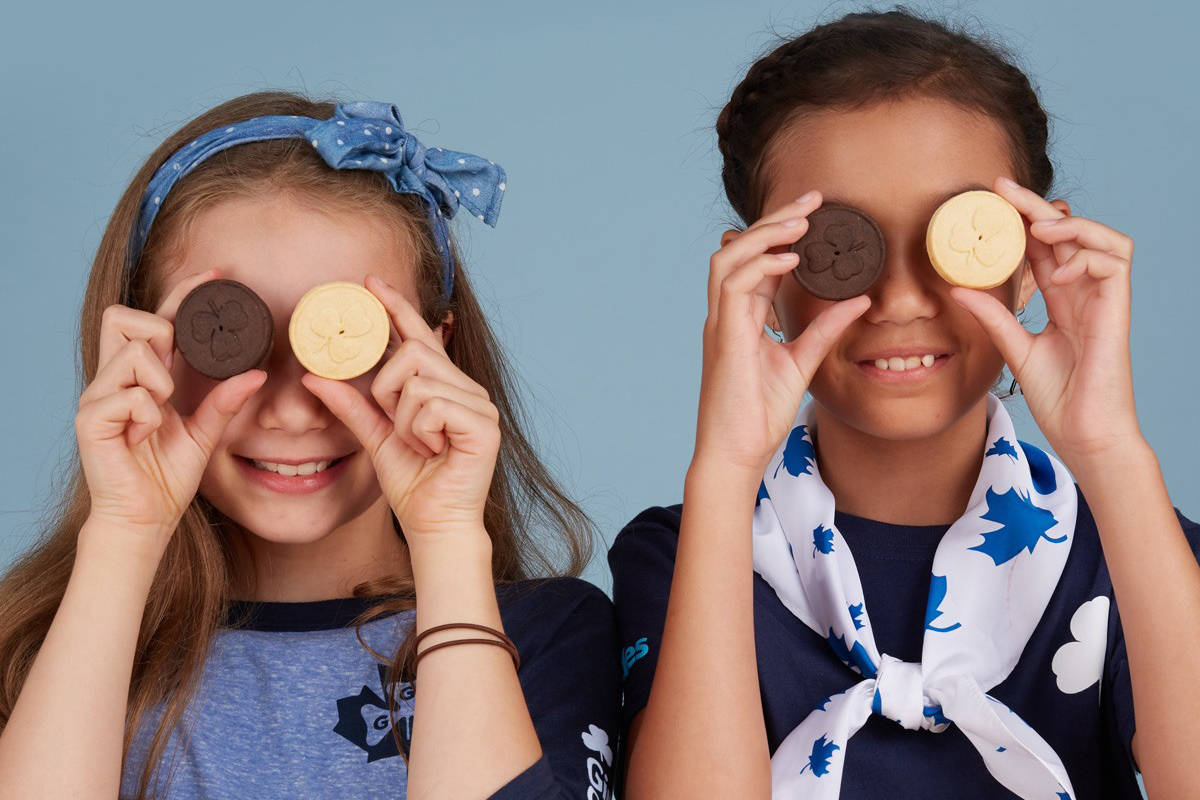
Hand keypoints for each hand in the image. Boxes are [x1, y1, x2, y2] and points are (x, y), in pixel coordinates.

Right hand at [77, 269, 266, 551]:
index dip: (180, 294)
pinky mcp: (89, 420)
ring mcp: (97, 397)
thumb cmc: (167, 476)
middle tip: (172, 376)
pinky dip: (148, 415)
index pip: (154, 320)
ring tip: (159, 414)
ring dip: (159, 382)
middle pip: (123, 316)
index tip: (214, 276)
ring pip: (133, 354)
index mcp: (141, 377)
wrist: (145, 518)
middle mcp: (114, 379)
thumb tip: (258, 375)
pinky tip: (145, 436)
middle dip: (159, 334)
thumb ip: (225, 402)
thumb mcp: (205, 433)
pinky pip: (129, 396)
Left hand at [302, 275, 499, 543]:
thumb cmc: (413, 483)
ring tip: (419, 443)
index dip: (396, 307)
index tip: (370, 282)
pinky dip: (420, 430)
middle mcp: (466, 388)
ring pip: (417, 381)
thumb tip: (314, 376)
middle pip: (412, 351)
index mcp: (443, 386)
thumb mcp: (374, 437)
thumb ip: (351, 405)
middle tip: (393, 421)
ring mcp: (479, 404)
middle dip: (387, 387)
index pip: (418, 334)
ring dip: (403, 418)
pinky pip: (431, 405)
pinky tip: (434, 449)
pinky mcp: (484, 423)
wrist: (435, 524)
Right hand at [695, 192, 869, 475]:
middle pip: (738, 248)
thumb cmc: (759, 415)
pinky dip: (761, 266)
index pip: (756, 261)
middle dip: (773, 219)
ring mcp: (720, 324)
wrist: (736, 453)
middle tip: (812, 199)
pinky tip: (790, 259)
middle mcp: (726, 315)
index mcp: (741, 318)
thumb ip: (825, 329)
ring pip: (728, 257)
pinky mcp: (723, 338)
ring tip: (800, 221)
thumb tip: (859, 301)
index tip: (814, 210)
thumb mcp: (802, 362)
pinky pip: (734, 287)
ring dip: (764, 234)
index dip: (780, 232)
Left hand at [951, 176, 1141, 464]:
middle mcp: (1084, 293)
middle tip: (1002, 188)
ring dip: (1071, 225)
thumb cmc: (1059, 398)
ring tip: (1037, 227)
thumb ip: (993, 317)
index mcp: (1062, 299)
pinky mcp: (1117, 311)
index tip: (990, 201)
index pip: (1043, 248)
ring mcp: (1103, 300)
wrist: (1084, 434)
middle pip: (1068, 234)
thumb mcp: (1015, 350)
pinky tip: (1061, 271)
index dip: (1020, 222)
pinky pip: (1113, 263)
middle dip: (1037, 207)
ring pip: (1103, 238)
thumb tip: (957, 288)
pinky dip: (1087, 256)